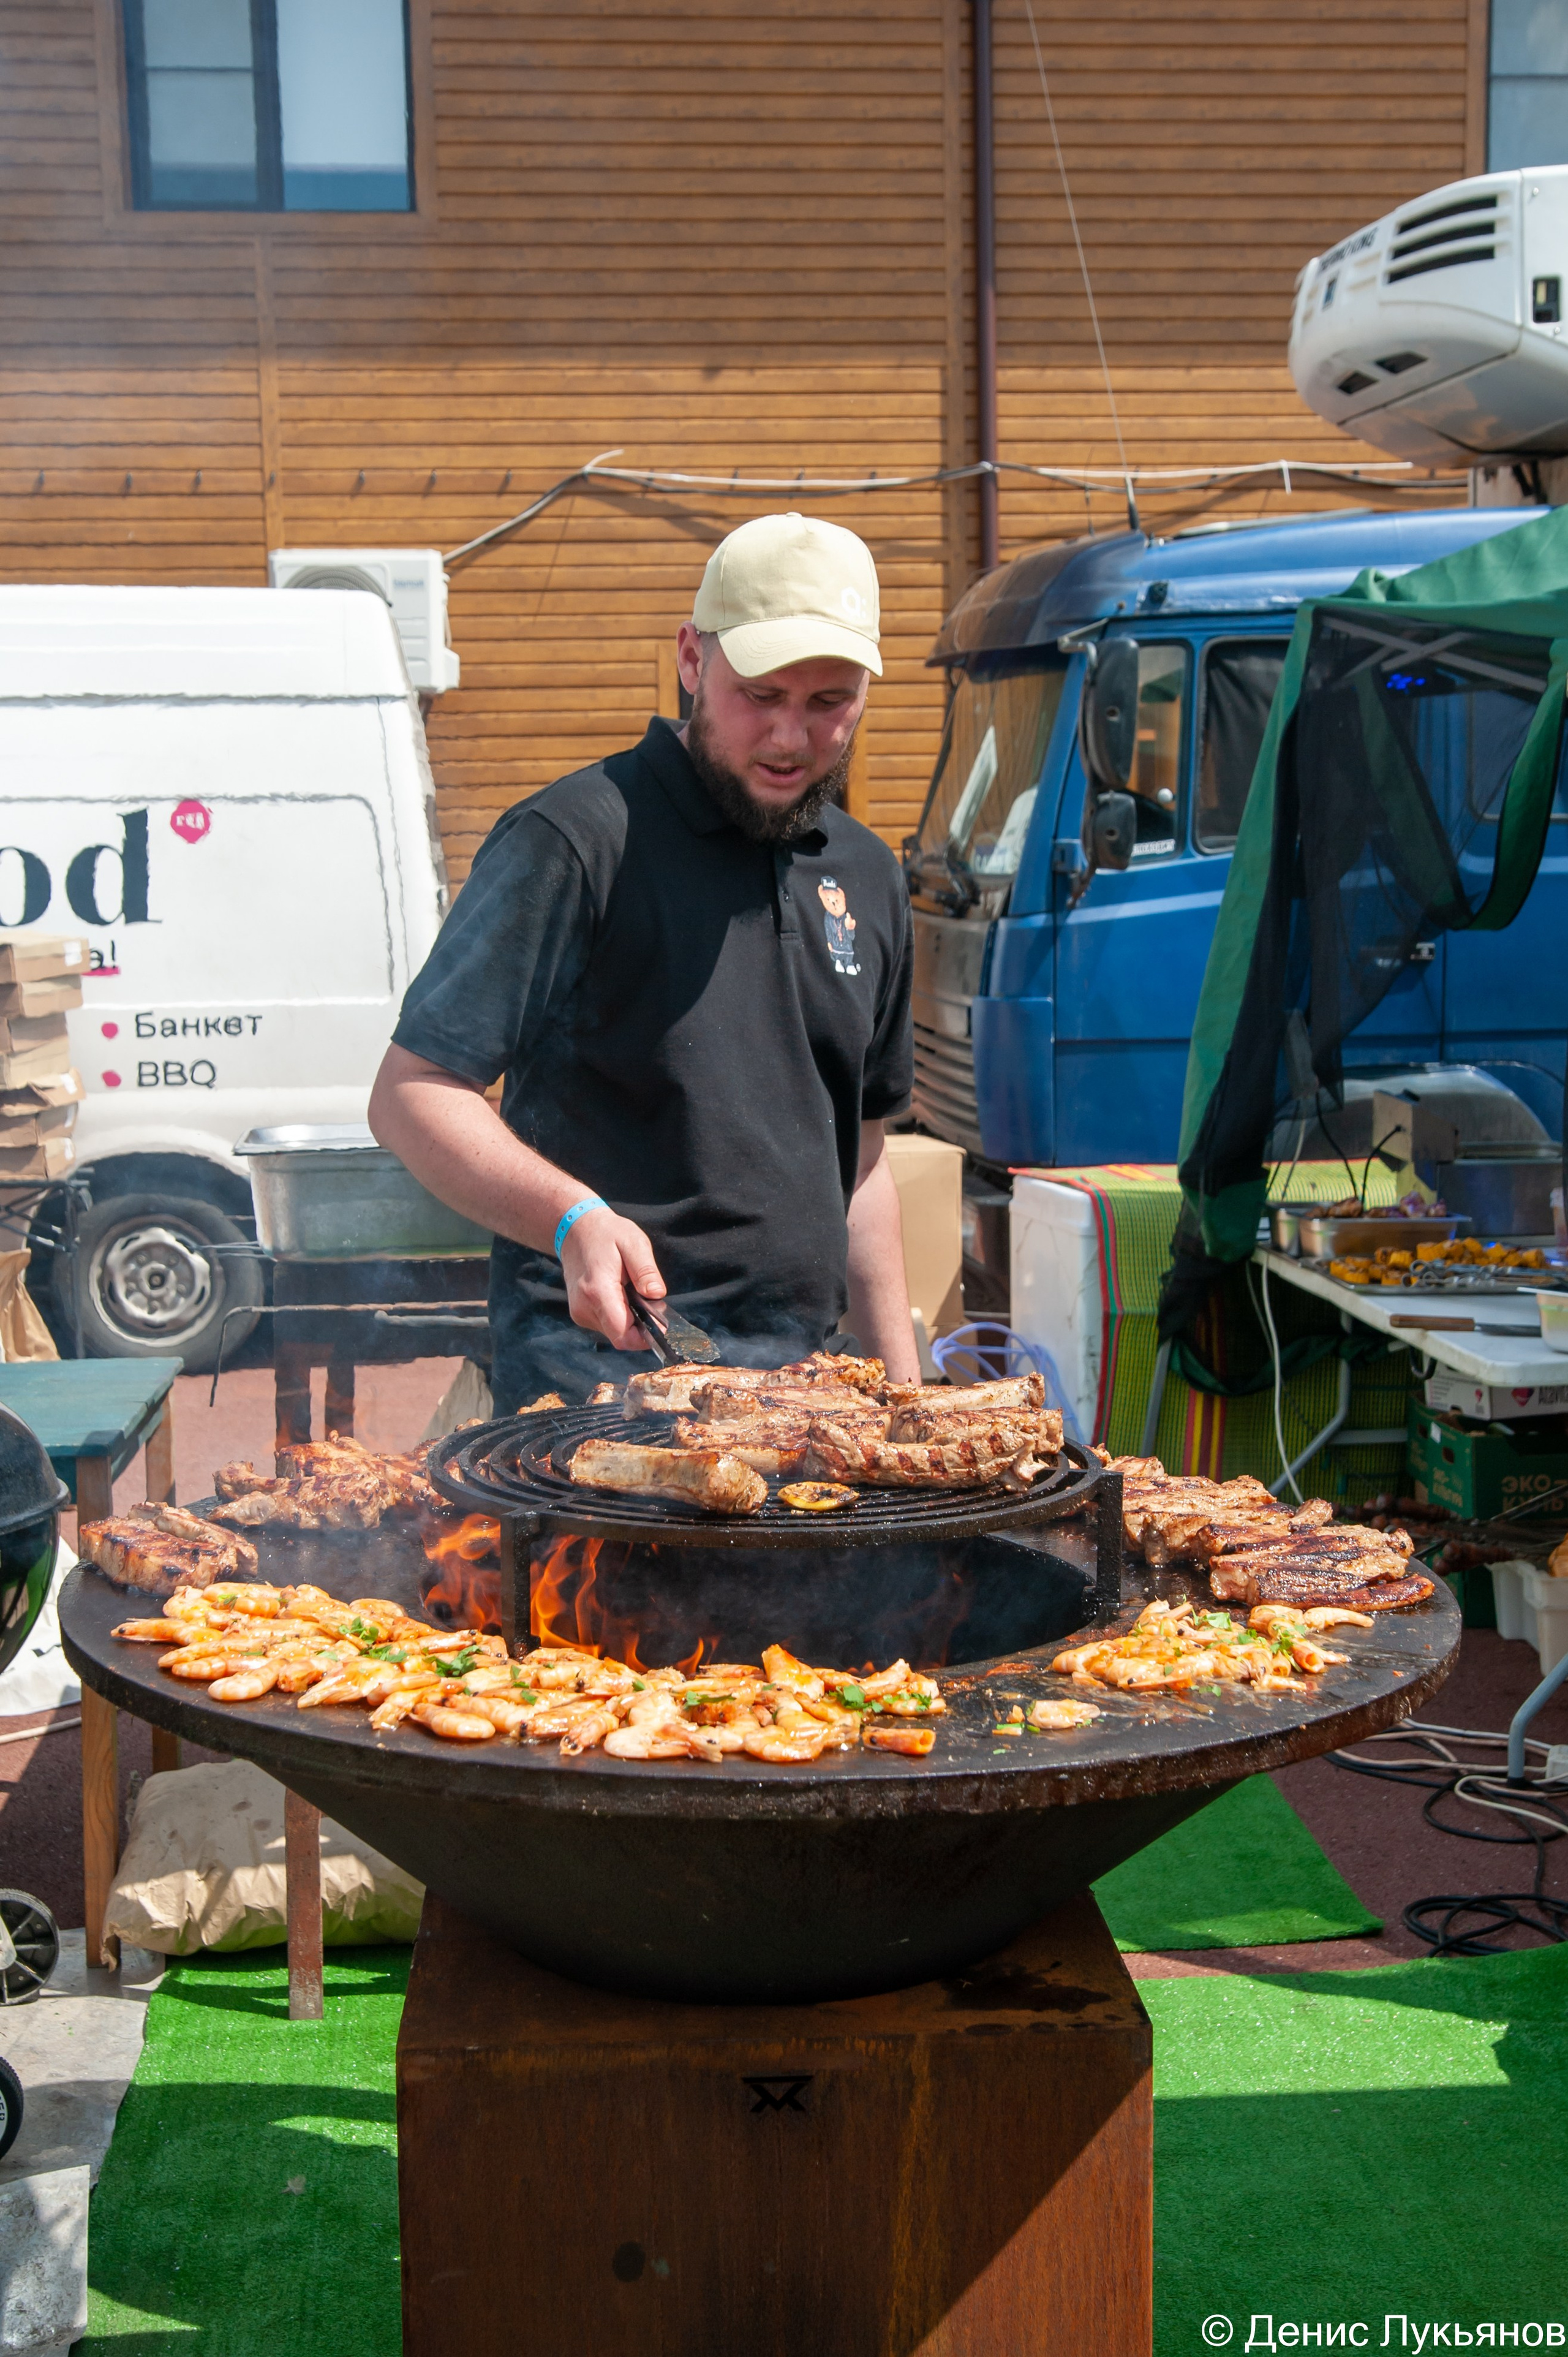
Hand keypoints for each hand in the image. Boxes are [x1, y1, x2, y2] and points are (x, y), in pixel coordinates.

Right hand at [560, 1207, 666, 1350]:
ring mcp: (579, 1313)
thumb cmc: (606, 1234)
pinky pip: (606, 1325)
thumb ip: (646, 1270)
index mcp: (598, 1291)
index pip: (623, 1335)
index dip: (645, 1337)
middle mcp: (584, 1307)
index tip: (661, 1324)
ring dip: (629, 1319)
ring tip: (630, 1291)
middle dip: (640, 1325)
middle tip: (646, 1297)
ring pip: (614, 1332)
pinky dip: (619, 1316)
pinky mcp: (580, 1314)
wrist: (575, 1231)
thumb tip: (657, 1295)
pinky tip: (619, 1294)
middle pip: (621, 1336)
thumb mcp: (633, 1242)